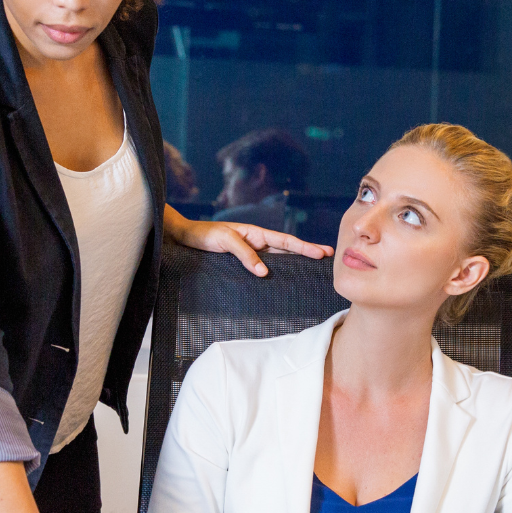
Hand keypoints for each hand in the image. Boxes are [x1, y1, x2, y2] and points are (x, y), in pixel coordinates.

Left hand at [164, 206, 331, 277]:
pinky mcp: (242, 262)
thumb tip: (264, 272)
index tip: (322, 253)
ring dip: (295, 262)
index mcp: (256, 233)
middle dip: (307, 252)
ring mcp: (251, 252)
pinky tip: (283, 279)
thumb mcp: (225, 241)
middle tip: (327, 258)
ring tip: (311, 270)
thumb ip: (245, 254)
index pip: (286, 241)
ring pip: (278, 258)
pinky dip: (276, 271)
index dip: (305, 247)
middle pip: (287, 248)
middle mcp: (257, 242)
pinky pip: (263, 266)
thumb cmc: (203, 235)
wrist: (184, 237)